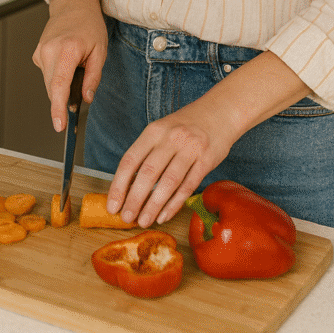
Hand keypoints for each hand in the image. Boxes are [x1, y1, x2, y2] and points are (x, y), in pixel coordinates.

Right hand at [32, 0, 106, 131]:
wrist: (73, 4)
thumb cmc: (88, 24)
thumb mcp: (100, 51)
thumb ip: (93, 77)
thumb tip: (86, 99)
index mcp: (67, 49)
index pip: (59, 85)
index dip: (58, 108)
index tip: (59, 125)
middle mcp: (50, 50)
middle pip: (53, 88)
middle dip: (63, 100)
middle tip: (77, 102)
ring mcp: (41, 51)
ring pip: (50, 82)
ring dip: (62, 86)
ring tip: (77, 70)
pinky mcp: (38, 53)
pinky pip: (47, 74)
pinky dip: (57, 76)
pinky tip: (67, 64)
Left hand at [105, 97, 235, 227]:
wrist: (220, 111)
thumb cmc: (186, 125)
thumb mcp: (162, 130)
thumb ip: (146, 153)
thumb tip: (127, 186)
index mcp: (154, 131)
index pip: (131, 160)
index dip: (119, 185)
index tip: (112, 205)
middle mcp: (171, 138)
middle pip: (148, 173)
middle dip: (135, 199)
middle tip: (127, 217)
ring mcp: (190, 149)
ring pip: (168, 182)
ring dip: (153, 206)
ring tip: (144, 221)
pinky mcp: (206, 160)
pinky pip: (188, 187)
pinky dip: (174, 204)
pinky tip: (164, 216)